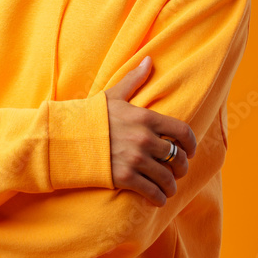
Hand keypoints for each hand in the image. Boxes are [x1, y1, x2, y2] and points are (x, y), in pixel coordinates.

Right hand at [105, 56, 196, 205]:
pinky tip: (157, 198)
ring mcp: (136, 159)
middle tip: (177, 171)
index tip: (190, 151)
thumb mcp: (114, 95)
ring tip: (167, 187)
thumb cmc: (90, 116)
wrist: (66, 138)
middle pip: (178, 158)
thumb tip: (149, 59)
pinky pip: (153, 193)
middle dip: (181, 167)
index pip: (183, 132)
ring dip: (170, 186)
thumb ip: (134, 79)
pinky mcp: (125, 178)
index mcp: (145, 118)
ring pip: (167, 178)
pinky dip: (158, 198)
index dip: (191, 145)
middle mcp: (144, 139)